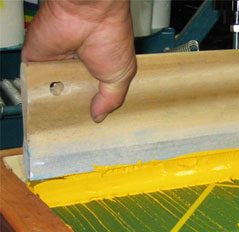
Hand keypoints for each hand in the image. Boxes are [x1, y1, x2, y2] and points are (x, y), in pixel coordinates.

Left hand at [22, 0, 136, 122]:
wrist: (88, 14)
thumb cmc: (111, 36)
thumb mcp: (121, 76)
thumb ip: (110, 99)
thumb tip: (99, 116)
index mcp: (99, 68)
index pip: (94, 93)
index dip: (95, 107)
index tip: (95, 122)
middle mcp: (77, 64)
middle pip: (72, 93)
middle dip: (75, 108)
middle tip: (78, 124)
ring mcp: (56, 61)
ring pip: (52, 89)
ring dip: (56, 102)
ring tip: (63, 118)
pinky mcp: (37, 58)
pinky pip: (33, 80)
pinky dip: (37, 92)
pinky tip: (46, 103)